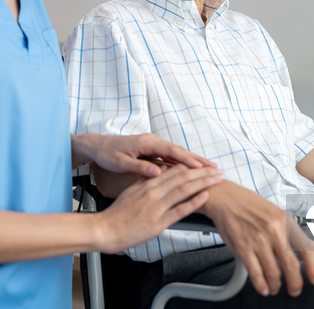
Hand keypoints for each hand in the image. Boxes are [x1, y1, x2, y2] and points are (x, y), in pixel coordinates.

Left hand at [72, 133, 216, 177]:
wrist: (98, 145)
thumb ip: (140, 167)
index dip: (189, 160)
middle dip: (198, 160)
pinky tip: (190, 170)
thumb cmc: (108, 154)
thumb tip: (157, 172)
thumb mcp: (121, 162)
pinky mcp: (151, 150)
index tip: (202, 168)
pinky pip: (170, 157)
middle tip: (215, 168)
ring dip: (192, 161)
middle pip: (180, 151)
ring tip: (208, 169)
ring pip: (177, 154)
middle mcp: (153, 141)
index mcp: (147, 143)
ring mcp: (153, 145)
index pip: (173, 152)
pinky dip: (182, 162)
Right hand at [96, 164, 223, 252]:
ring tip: (217, 179)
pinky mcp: (158, 222)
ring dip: (203, 183)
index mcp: (148, 184)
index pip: (174, 170)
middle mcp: (153, 192)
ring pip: (184, 190)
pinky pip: (179, 210)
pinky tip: (205, 196)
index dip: (192, 166)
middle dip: (203, 173)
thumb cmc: (118, 212)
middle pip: (183, 178)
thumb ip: (147, 180)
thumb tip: (161, 171)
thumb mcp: (132, 190)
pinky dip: (193, 202)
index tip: (205, 165)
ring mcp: (156, 206)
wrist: (105, 229)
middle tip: (218, 170)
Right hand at [201, 181, 313, 296]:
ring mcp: (258, 240)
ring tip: (275, 287)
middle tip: (295, 289)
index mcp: (285, 221)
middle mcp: (274, 231)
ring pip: (273, 273)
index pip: (306, 248)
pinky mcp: (243, 248)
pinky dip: (261, 285)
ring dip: (276, 285)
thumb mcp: (276, 213)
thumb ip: (291, 231)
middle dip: (295, 283)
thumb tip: (307, 248)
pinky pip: (255, 273)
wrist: (226, 198)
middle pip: (291, 266)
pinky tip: (263, 288)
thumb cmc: (250, 205)